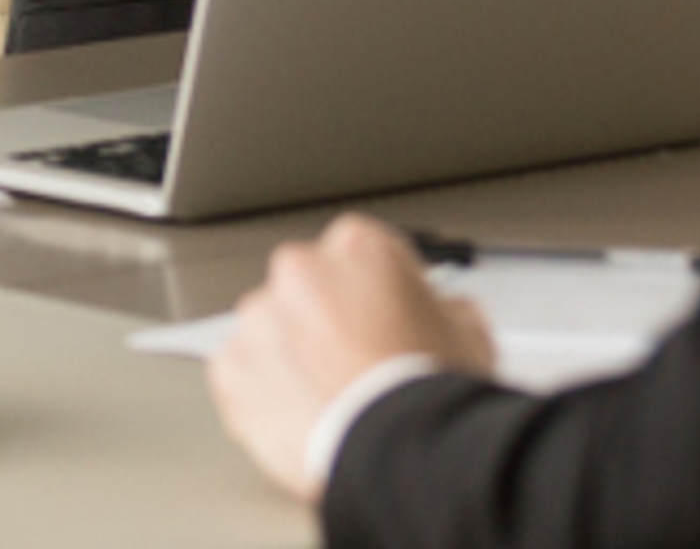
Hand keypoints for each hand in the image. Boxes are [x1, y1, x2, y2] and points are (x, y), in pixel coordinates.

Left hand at [206, 216, 495, 503]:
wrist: (395, 452)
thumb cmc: (427, 393)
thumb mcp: (469, 332)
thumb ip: (445, 306)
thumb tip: (445, 313)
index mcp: (357, 246)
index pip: (358, 254)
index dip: (374, 291)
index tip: (381, 316)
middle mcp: (299, 271)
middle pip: (307, 287)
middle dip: (325, 320)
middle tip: (355, 363)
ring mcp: (259, 321)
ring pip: (270, 331)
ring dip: (291, 356)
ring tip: (330, 399)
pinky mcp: (230, 371)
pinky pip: (240, 375)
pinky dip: (261, 394)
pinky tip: (300, 416)